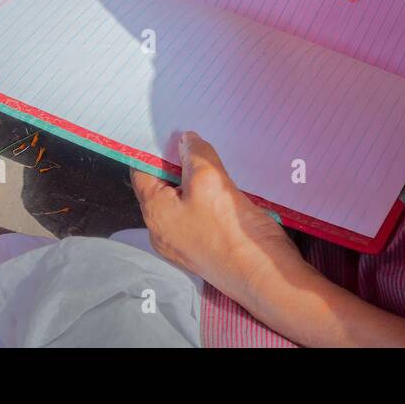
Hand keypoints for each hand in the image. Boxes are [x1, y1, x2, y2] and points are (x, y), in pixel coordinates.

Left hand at [130, 132, 304, 305]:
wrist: (262, 275)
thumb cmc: (232, 231)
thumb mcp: (210, 179)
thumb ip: (194, 154)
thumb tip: (185, 140)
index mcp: (155, 212)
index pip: (142, 170)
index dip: (154, 147)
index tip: (170, 129)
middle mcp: (162, 229)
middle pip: (162, 184)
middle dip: (178, 162)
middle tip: (197, 141)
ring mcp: (183, 240)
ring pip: (181, 198)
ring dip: (195, 179)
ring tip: (214, 161)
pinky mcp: (203, 244)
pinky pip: (197, 213)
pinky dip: (206, 196)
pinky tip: (224, 186)